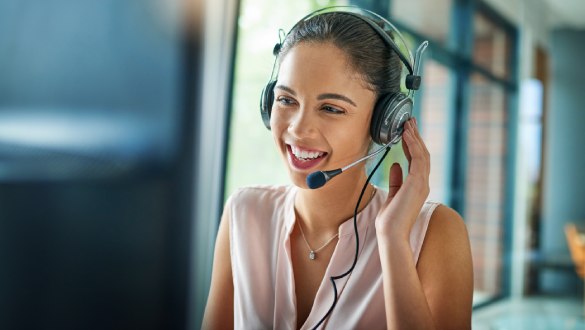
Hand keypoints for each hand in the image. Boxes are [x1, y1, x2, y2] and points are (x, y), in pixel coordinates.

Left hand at [375, 118, 430, 241]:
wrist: (391, 233)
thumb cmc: (390, 219)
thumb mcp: (392, 194)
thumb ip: (396, 180)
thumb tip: (396, 165)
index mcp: (417, 186)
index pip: (417, 160)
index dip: (413, 144)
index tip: (407, 131)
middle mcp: (422, 183)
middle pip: (422, 154)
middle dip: (416, 136)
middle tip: (410, 121)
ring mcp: (422, 183)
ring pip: (422, 154)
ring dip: (415, 137)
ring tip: (408, 124)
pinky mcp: (418, 183)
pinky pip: (418, 159)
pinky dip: (413, 145)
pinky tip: (406, 135)